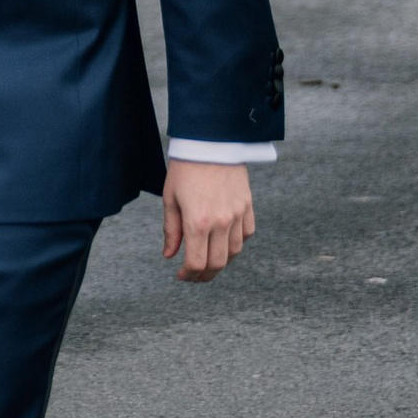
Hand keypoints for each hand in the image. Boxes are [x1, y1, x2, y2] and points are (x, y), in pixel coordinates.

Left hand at [163, 160, 254, 281]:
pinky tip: (224, 241)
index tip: (181, 276)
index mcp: (197, 222)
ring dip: (221, 261)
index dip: (189, 275)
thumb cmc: (185, 168)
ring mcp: (238, 215)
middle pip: (218, 264)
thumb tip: (170, 255)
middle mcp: (221, 222)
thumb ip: (171, 230)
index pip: (197, 263)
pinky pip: (247, 234)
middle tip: (194, 275)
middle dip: (205, 275)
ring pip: (234, 252)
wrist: (210, 141)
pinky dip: (236, 243)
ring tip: (208, 260)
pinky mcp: (248, 206)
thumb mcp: (170, 198)